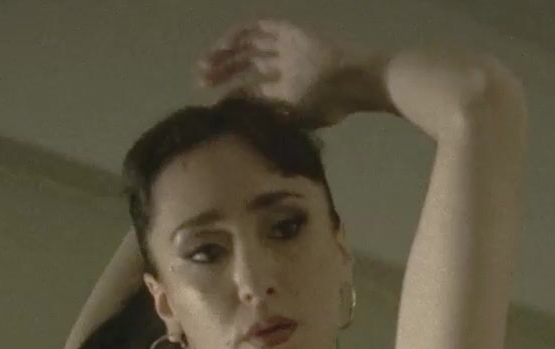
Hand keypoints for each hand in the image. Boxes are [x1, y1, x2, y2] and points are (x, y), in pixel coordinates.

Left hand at [198, 18, 359, 129]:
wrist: (356, 81)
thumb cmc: (332, 103)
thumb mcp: (296, 114)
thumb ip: (269, 112)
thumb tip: (239, 112)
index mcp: (284, 87)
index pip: (250, 88)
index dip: (229, 92)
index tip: (209, 101)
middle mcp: (282, 64)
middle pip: (245, 64)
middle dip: (221, 71)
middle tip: (198, 79)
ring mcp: (285, 46)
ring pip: (248, 46)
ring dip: (225, 53)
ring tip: (205, 63)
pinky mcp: (289, 31)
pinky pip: (259, 28)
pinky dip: (239, 35)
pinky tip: (223, 45)